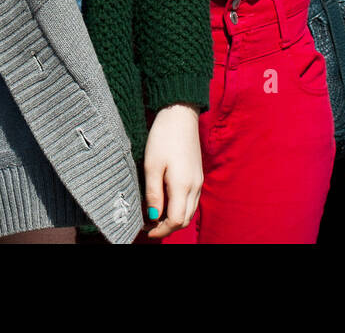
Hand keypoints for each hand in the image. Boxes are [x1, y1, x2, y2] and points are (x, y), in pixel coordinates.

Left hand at [143, 104, 201, 238]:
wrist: (180, 113)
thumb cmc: (164, 137)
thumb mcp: (152, 165)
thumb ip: (153, 193)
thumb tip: (153, 216)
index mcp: (183, 186)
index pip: (176, 221)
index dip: (161, 230)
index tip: (146, 230)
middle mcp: (194, 187)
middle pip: (185, 219)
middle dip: (168, 227)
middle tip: (149, 225)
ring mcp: (198, 180)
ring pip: (189, 210)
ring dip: (174, 217)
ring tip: (155, 213)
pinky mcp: (197, 174)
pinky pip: (191, 199)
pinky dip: (180, 206)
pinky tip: (166, 199)